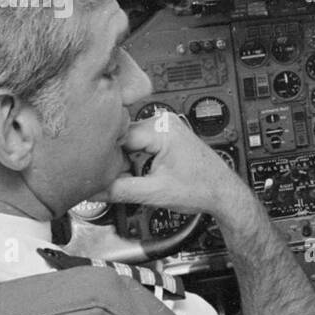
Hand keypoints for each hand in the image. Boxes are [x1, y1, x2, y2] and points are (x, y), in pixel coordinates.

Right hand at [102, 114, 244, 215]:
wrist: (223, 192)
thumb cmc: (202, 189)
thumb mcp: (154, 193)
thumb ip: (118, 191)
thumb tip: (92, 191)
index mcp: (161, 128)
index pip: (116, 135)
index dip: (103, 156)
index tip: (91, 171)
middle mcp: (163, 121)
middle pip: (120, 136)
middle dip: (112, 157)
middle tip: (102, 177)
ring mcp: (165, 127)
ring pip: (128, 139)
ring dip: (121, 157)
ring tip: (120, 176)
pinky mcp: (166, 136)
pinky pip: (138, 142)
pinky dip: (132, 156)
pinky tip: (131, 170)